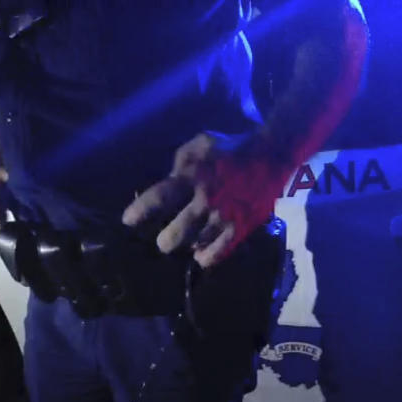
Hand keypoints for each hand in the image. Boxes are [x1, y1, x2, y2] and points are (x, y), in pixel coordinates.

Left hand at [122, 132, 286, 267]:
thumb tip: (167, 181)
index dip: (141, 211)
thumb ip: (180, 163)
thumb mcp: (199, 144)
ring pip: (197, 242)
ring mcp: (226, 215)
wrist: (273, 154)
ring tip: (185, 243)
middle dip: (166, 241)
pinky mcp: (243, 225)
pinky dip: (208, 257)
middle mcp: (207, 199)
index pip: (160, 197)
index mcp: (193, 175)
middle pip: (178, 231)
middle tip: (163, 242)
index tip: (128, 221)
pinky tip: (200, 256)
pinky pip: (222, 250)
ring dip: (188, 245)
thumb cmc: (229, 148)